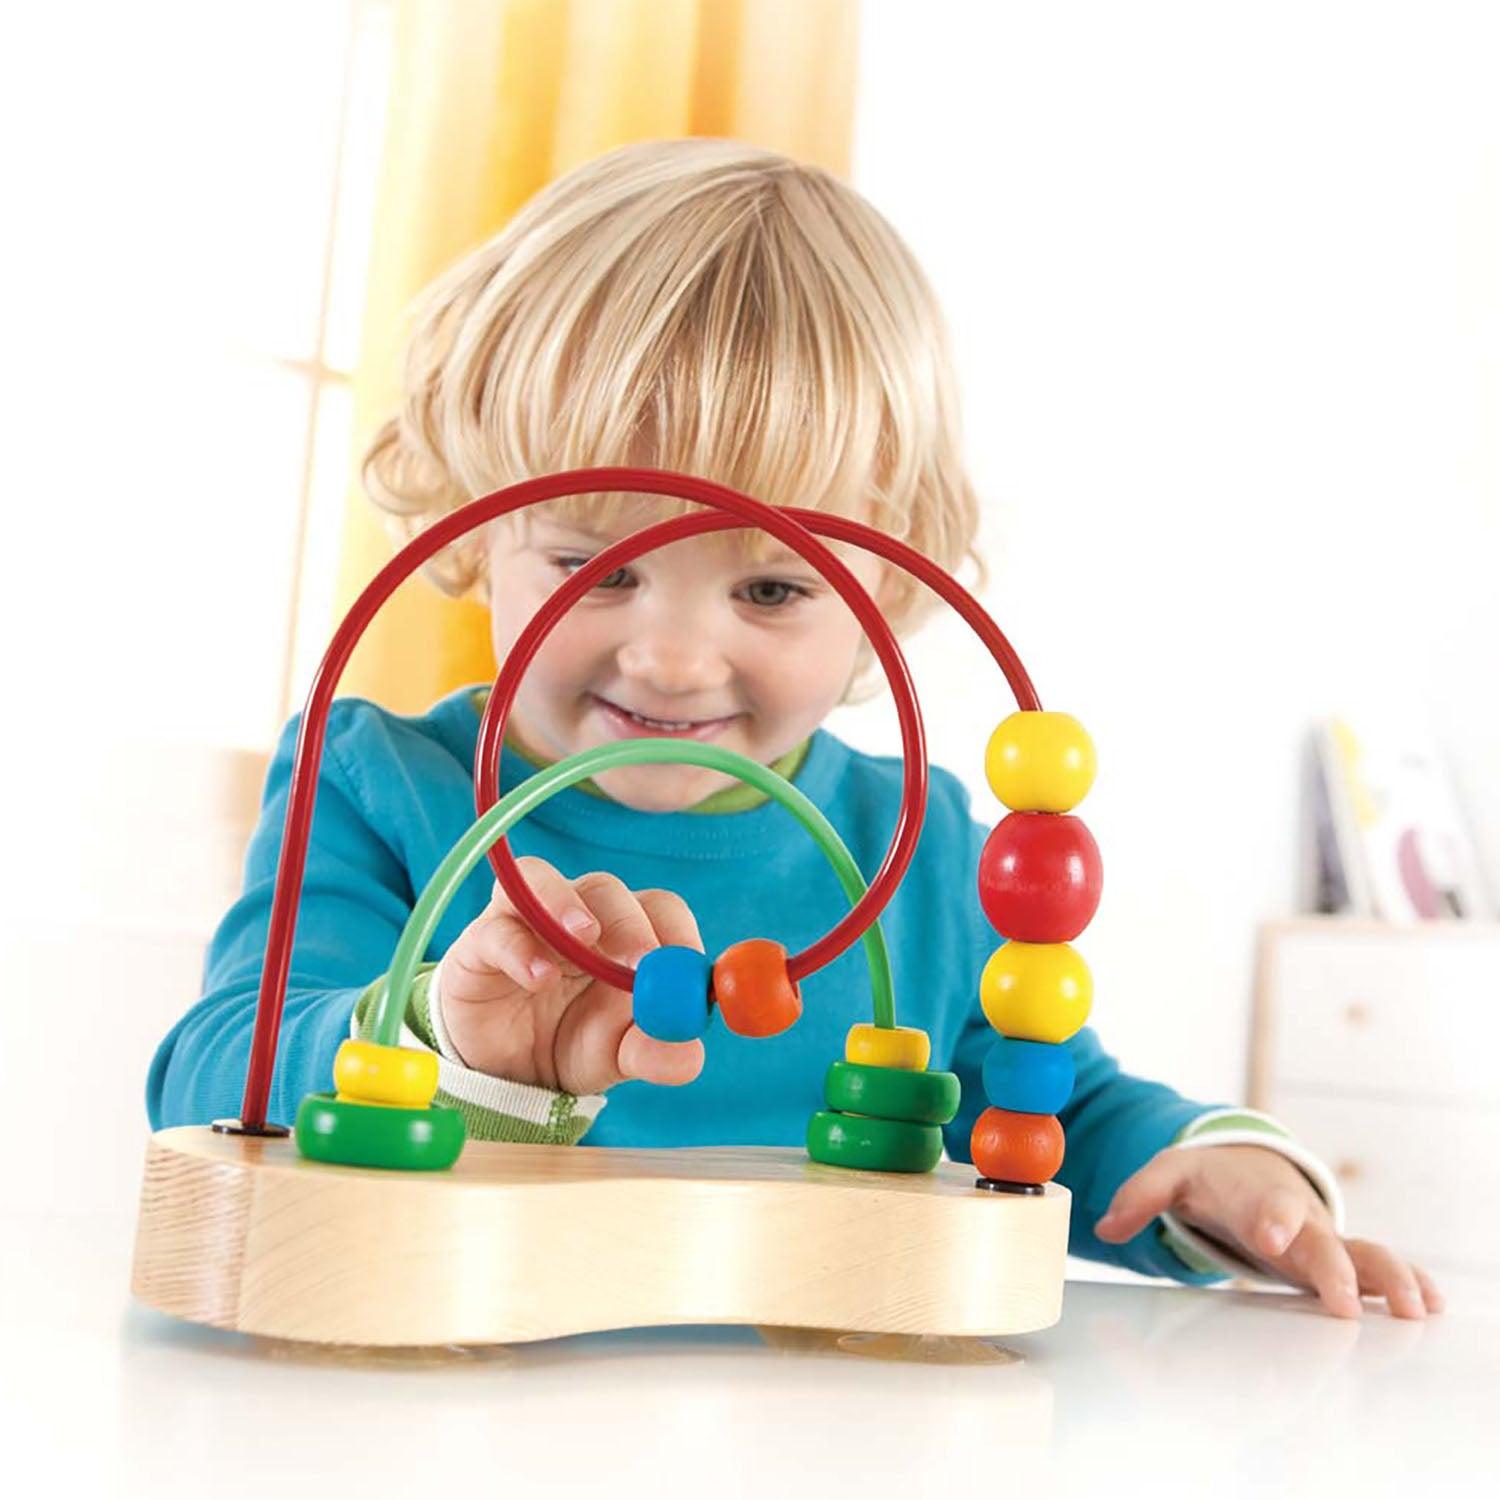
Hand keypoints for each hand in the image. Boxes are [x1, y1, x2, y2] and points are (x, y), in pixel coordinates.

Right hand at [439, 856, 706, 1094]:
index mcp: (625, 934)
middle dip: (628, 922)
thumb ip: (653, 1053)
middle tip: (643, 960)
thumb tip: (691, 1056)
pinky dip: (519, 947)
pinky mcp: (482, 940)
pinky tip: (538, 977)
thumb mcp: (617, 1056)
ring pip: (546, 881)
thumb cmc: (572, 1043)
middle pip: (608, 891)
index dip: (677, 931)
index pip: (660, 908)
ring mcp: (528, 920)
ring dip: (568, 905)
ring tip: (584, 938)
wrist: (503, 1071)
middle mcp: (580, 914)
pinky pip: (497, 927)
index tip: (688, 967)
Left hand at [1093, 1142, 1444, 1319]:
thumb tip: (1104, 1225)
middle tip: (1341, 1301)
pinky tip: (1432, 1304)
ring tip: (1413, 1309)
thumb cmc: (1210, 1177)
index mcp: (1256, 1199)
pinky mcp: (1339, 1262)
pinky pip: (1380, 1270)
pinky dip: (1408, 1283)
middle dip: (1331, 1268)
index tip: (1270, 1239)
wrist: (1250, 1166)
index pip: (1265, 1207)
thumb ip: (1138, 1196)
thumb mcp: (1169, 1176)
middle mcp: (1299, 1221)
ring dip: (1389, 1280)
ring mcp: (1324, 1241)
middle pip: (1321, 1241)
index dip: (1269, 1220)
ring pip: (1364, 1256)